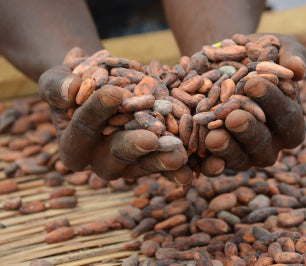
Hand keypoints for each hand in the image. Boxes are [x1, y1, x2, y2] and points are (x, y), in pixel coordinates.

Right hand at [38, 65, 191, 183]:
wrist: (103, 87)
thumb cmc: (75, 84)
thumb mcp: (58, 80)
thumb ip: (57, 86)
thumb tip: (70, 90)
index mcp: (73, 147)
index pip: (82, 130)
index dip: (96, 113)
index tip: (114, 93)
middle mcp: (100, 161)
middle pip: (116, 157)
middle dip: (133, 146)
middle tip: (150, 139)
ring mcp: (128, 164)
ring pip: (145, 165)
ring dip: (162, 161)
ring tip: (179, 156)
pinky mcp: (151, 160)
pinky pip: (166, 167)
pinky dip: (180, 168)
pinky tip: (193, 169)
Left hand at [201, 33, 305, 175]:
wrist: (221, 63)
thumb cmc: (256, 55)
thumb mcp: (276, 47)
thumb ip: (291, 55)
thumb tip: (299, 69)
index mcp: (289, 121)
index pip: (285, 116)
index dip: (271, 101)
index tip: (254, 83)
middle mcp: (269, 143)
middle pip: (263, 143)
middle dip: (248, 129)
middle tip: (234, 117)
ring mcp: (244, 153)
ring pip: (239, 158)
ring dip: (227, 148)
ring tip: (214, 136)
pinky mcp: (220, 157)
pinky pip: (215, 166)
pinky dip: (208, 165)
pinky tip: (200, 159)